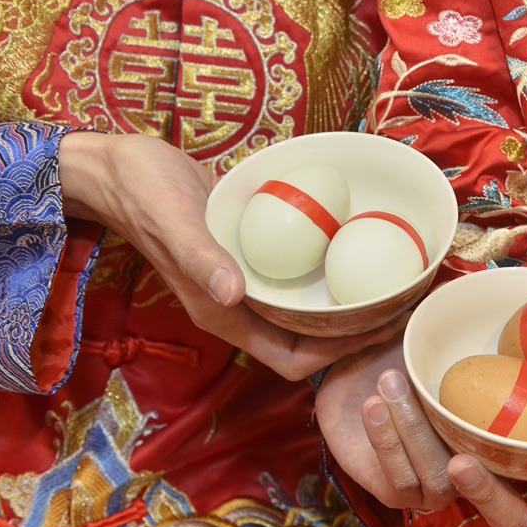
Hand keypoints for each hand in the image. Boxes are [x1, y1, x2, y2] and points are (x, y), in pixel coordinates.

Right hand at [58, 132, 400, 378]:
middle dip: (358, 333)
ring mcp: (248, 282)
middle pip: (310, 340)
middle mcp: (241, 306)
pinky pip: (300, 274)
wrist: (123, 167)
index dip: (338, 355)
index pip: (293, 358)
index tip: (380, 330)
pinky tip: (361, 247)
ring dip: (350, 304)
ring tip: (394, 283)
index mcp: (224, 314)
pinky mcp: (254, 255)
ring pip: (308, 310)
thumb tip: (234, 295)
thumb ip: (202, 259)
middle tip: (402, 306)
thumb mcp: (174, 222)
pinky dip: (332, 269)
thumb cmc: (144, 193)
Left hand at [317, 336, 526, 526]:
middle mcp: (483, 474)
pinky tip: (376, 404)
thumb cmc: (416, 346)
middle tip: (462, 463)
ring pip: (440, 483)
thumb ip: (499, 332)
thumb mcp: (458, 335)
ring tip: (390, 382)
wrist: (355, 360)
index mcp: (508, 443)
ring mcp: (441, 489)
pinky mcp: (399, 493)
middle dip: (490, 494)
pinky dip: (388, 439)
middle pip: (507, 517)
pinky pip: (400, 478)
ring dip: (414, 432)